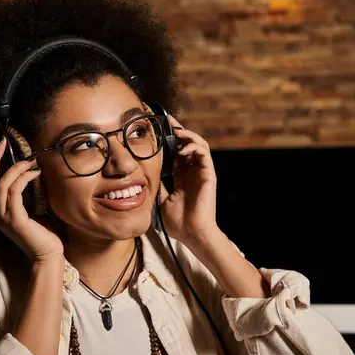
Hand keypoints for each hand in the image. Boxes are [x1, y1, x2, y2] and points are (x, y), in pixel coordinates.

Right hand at [0, 138, 63, 262]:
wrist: (47, 254)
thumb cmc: (41, 231)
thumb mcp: (27, 208)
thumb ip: (20, 194)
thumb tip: (26, 170)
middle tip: (1, 141)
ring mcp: (2, 216)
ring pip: (0, 184)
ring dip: (14, 168)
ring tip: (29, 160)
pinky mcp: (14, 219)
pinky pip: (14, 191)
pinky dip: (23, 178)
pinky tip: (34, 173)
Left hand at [159, 115, 218, 244]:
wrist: (191, 233)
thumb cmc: (178, 222)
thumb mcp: (161, 200)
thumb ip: (157, 186)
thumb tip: (145, 176)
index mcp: (182, 177)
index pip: (177, 153)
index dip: (170, 141)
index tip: (159, 129)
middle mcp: (192, 172)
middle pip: (188, 144)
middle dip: (179, 131)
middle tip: (168, 121)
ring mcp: (201, 173)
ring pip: (199, 145)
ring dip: (188, 135)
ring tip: (177, 131)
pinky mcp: (209, 174)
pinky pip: (204, 154)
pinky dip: (194, 146)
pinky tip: (183, 148)